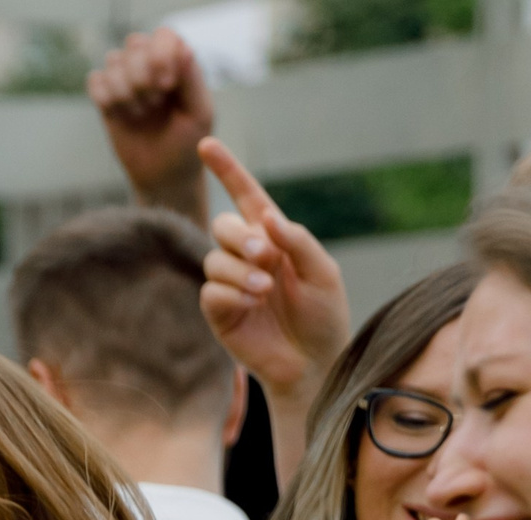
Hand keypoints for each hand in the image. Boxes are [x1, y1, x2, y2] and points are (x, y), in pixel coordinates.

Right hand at [87, 29, 214, 223]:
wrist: (163, 177)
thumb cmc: (187, 144)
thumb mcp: (199, 112)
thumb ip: (192, 79)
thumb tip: (182, 47)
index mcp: (177, 62)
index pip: (163, 35)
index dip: (160, 55)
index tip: (166, 85)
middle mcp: (151, 65)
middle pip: (134, 44)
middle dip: (142, 75)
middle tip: (154, 104)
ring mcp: (127, 80)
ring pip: (113, 60)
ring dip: (126, 90)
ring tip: (140, 114)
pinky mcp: (106, 98)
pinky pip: (95, 80)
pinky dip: (105, 98)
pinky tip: (120, 116)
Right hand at [196, 139, 351, 399]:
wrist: (314, 363)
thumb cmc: (324, 316)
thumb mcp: (323, 271)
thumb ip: (297, 241)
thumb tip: (266, 218)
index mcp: (273, 239)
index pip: (245, 196)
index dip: (227, 170)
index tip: (205, 145)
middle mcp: (247, 257)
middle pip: (223, 226)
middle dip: (240, 238)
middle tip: (265, 257)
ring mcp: (231, 284)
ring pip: (215, 259)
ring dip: (240, 271)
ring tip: (266, 291)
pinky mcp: (219, 313)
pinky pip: (211, 291)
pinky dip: (232, 295)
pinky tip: (251, 307)